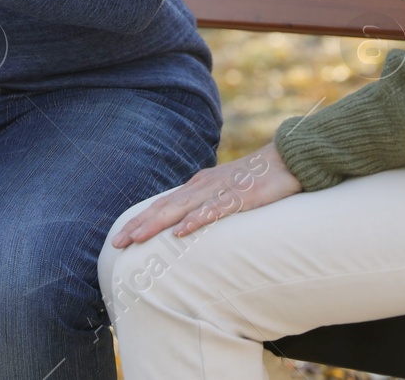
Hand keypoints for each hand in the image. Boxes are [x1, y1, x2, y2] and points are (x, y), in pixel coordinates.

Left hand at [110, 141, 300, 246]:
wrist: (286, 160)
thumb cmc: (254, 180)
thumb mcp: (223, 192)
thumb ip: (204, 205)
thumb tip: (184, 225)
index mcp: (197, 186)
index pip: (161, 205)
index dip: (139, 220)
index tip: (118, 238)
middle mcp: (203, 186)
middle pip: (164, 207)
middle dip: (139, 225)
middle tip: (117, 243)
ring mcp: (221, 190)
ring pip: (183, 209)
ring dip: (158, 223)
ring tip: (138, 238)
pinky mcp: (241, 197)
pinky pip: (215, 210)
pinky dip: (196, 220)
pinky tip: (182, 231)